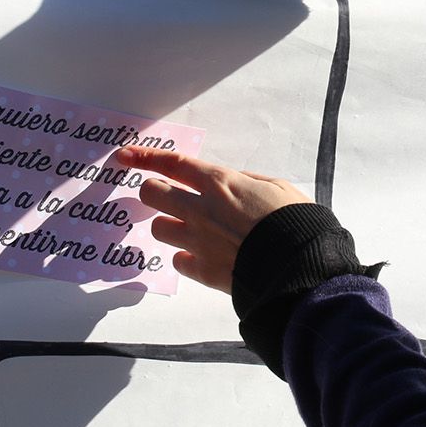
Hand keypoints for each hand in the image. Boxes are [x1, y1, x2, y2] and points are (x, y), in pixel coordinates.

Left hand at [117, 146, 311, 293]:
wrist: (300, 266)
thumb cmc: (296, 220)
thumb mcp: (277, 187)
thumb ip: (246, 181)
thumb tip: (230, 183)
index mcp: (220, 183)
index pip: (172, 164)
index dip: (145, 158)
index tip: (125, 156)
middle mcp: (201, 209)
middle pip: (151, 194)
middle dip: (154, 192)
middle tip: (168, 198)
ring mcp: (198, 241)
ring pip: (158, 228)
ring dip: (170, 226)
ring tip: (191, 231)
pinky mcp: (202, 270)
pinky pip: (178, 261)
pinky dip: (187, 258)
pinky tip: (203, 257)